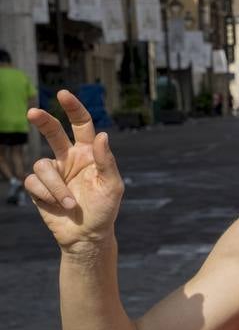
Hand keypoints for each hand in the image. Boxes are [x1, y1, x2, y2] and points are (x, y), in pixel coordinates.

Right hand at [25, 90, 123, 252]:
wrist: (87, 235)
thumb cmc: (104, 210)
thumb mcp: (112, 186)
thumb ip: (106, 161)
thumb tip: (101, 135)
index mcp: (88, 154)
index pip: (81, 126)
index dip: (73, 109)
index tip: (63, 94)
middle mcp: (69, 158)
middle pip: (53, 132)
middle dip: (43, 121)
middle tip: (34, 112)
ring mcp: (53, 172)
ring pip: (43, 165)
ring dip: (57, 187)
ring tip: (71, 203)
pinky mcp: (38, 187)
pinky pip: (34, 182)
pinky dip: (48, 195)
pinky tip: (59, 205)